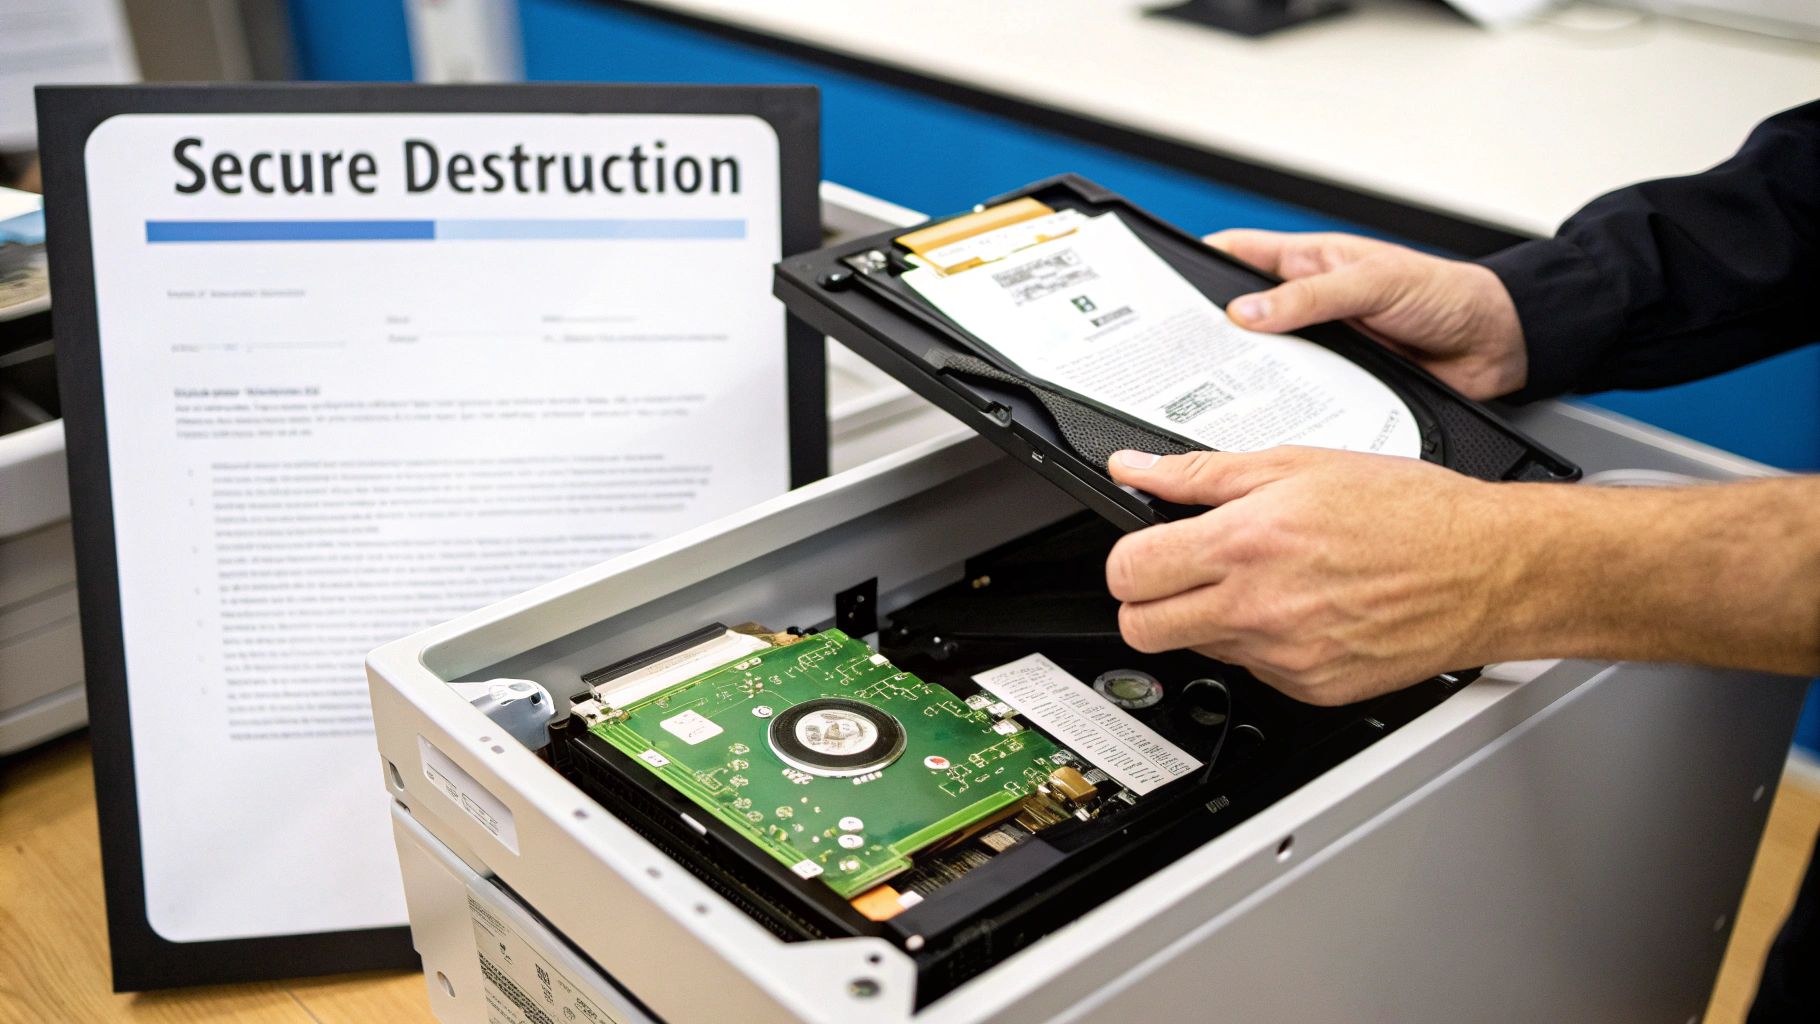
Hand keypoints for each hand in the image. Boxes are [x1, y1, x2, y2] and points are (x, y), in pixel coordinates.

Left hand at [1105, 446, 1532, 704]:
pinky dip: (1262, 643)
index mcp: (1246, 544)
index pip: (1128, 574)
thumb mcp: (1297, 466)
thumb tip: (1136, 469)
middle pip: (1141, 629)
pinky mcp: (1311, 688)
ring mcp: (1285, 656)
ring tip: (1264, 580)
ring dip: (1211, 618)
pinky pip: (1253, 671)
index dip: (1127, 560)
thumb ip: (1200, 474)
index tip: (1143, 551)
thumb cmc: (1409, 511)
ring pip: (1198, 649)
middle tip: (1180, 575)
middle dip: (1147, 601)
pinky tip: (1301, 608)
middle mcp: (1259, 608)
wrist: (1488, 570)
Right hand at [1206, 229, 1527, 399]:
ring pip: (1262, 361)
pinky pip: (1295, 395)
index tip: (1161, 291)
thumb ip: (1310, 298)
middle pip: (1237, 317)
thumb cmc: (1447, 294)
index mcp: (1307, 261)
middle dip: (1207, 332)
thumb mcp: (1373, 283)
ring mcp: (1319, 346)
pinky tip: (1262, 419)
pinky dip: (1279, 407)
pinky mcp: (1336, 385)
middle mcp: (1305, 305)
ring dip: (1243, 375)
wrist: (1498, 346)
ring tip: (1209, 391)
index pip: (1234, 255)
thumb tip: (1246, 311)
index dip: (1195, 267)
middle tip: (1175, 354)